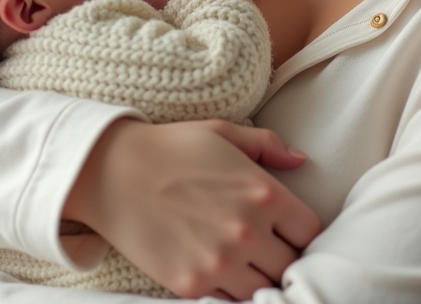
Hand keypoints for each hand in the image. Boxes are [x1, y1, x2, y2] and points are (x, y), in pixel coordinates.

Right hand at [63, 119, 320, 299]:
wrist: (110, 172)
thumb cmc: (169, 148)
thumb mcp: (222, 133)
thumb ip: (266, 145)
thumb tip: (300, 159)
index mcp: (263, 192)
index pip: (310, 232)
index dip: (300, 231)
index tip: (287, 230)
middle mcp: (248, 231)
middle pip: (292, 265)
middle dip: (282, 256)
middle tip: (266, 248)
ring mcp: (220, 262)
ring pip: (264, 290)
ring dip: (258, 278)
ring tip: (244, 263)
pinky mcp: (191, 284)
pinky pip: (228, 301)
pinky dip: (228, 290)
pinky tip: (219, 271)